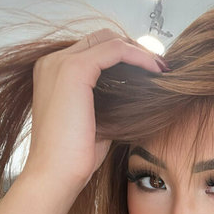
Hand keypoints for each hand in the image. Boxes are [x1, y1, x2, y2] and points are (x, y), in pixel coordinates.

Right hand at [23, 29, 162, 192]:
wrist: (56, 175)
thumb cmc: (73, 156)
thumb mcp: (95, 120)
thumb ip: (107, 100)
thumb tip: (133, 93)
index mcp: (52, 72)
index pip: (94, 49)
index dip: (125, 56)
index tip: (150, 71)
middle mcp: (52, 62)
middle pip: (102, 38)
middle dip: (134, 49)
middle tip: (159, 68)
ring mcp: (60, 63)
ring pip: (110, 40)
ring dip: (140, 51)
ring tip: (161, 69)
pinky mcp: (73, 70)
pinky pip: (116, 49)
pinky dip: (139, 57)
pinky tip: (156, 71)